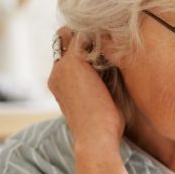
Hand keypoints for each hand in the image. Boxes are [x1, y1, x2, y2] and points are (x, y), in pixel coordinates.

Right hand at [48, 29, 124, 151]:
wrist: (96, 139)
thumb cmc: (105, 128)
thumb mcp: (101, 102)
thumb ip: (102, 85)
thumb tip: (117, 75)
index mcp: (60, 84)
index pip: (65, 55)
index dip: (84, 48)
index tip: (106, 48)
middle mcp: (57, 73)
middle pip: (64, 41)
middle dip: (86, 37)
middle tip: (111, 39)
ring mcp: (62, 67)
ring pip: (70, 34)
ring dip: (91, 34)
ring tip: (113, 38)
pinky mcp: (73, 62)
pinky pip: (80, 35)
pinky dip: (96, 34)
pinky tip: (114, 40)